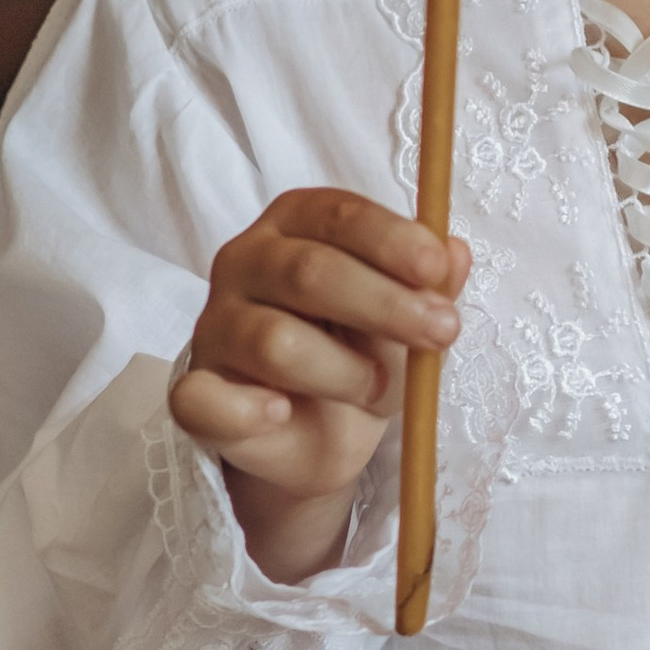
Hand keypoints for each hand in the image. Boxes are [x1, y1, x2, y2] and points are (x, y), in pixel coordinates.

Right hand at [170, 190, 470, 583]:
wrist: (313, 435)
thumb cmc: (358, 353)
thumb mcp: (406, 315)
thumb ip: (429, 285)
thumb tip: (455, 253)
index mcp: (296, 224)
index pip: (338, 214)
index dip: (392, 240)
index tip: (437, 268)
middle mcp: (245, 261)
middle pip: (310, 272)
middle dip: (386, 305)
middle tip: (442, 333)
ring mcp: (214, 326)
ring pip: (276, 342)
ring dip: (345, 373)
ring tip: (377, 390)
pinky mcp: (194, 391)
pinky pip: (203, 399)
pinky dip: (249, 409)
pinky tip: (281, 413)